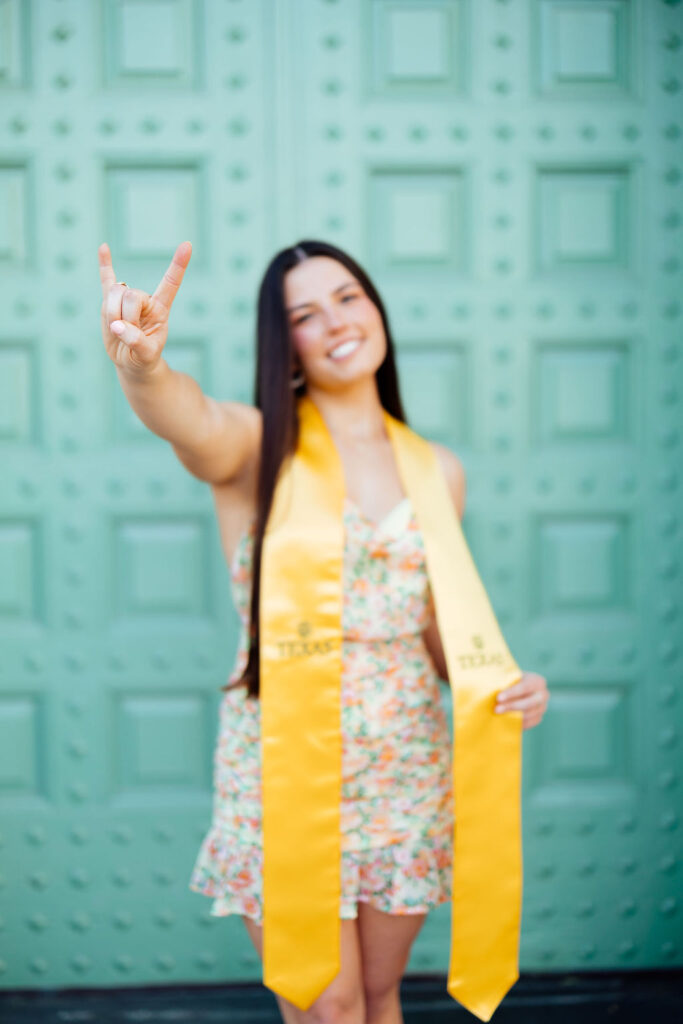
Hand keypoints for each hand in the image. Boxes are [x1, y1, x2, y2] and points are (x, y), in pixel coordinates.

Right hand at [98, 241, 191, 374]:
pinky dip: (104, 264)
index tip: (188, 245)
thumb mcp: (146, 354)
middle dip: (126, 316)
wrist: (131, 362)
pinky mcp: (109, 302)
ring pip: (114, 294)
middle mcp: (145, 299)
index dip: (178, 265)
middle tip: (127, 333)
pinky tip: (103, 247)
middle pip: (132, 295)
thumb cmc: (144, 358)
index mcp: (160, 308)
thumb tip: (117, 326)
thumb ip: (136, 341)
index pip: (171, 283)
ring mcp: (126, 299)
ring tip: (118, 329)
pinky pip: (106, 280)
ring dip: (112, 314)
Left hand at [495, 671, 548, 729]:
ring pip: (528, 714)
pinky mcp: (538, 718)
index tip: (498, 698)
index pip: (525, 687)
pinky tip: (505, 721)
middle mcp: (543, 694)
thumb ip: (503, 680)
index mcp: (537, 681)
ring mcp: (542, 707)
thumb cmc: (509, 680)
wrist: (516, 690)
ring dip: (512, 716)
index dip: (512, 693)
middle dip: (511, 706)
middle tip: (496, 709)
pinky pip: (529, 723)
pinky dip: (517, 723)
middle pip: (528, 703)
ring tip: (497, 715)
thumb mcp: (508, 676)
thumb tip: (491, 686)